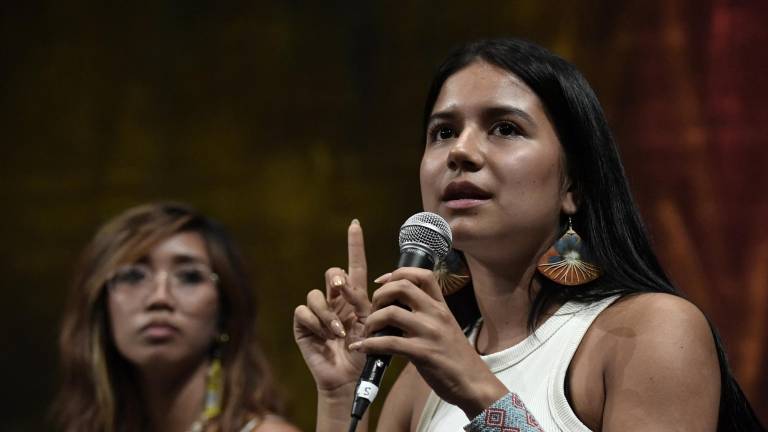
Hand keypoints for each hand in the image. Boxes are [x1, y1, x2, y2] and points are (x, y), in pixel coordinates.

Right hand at [293, 220, 371, 392]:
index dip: (354, 245)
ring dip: (328, 313)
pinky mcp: (304, 325)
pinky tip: (325, 336)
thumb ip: (363, 302)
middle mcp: (336, 300)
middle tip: (342, 289)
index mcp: (356, 297)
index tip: (355, 224)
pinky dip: (316, 323)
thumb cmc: (366, 352)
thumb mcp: (371, 323)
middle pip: (332, 273)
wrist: (351, 377)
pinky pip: (305, 311)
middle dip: (336, 278)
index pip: (355, 266)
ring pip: (316, 294)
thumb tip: (348, 282)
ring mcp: (318, 312)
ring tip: (339, 332)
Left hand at [349, 267, 506, 417]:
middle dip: (379, 295)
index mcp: (441, 306)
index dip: (397, 273)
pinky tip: (362, 348)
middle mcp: (436, 313)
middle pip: (401, 286)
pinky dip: (370, 344)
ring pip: (390, 313)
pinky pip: (389, 343)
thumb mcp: (445, 327)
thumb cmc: (456, 357)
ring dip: (372, 321)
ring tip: (367, 331)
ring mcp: (430, 332)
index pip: (422, 274)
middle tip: (373, 309)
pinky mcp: (423, 353)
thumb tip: (397, 307)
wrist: (473, 383)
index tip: (382, 282)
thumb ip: (426, 314)